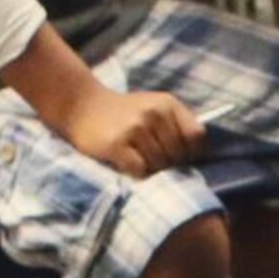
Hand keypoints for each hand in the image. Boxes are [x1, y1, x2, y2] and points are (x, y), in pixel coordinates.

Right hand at [58, 85, 202, 176]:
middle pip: (177, 156)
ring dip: (149, 169)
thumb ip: (176, 125)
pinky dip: (135, 173)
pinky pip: (139, 171)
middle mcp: (154, 113)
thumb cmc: (123, 113)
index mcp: (168, 104)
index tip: (177, 157)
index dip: (189, 153)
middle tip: (150, 159)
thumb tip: (195, 157)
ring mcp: (135, 128)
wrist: (82, 105)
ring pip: (158, 165)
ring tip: (136, 158)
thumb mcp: (154, 107)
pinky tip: (126, 163)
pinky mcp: (117, 144)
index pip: (196, 137)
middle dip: (167, 164)